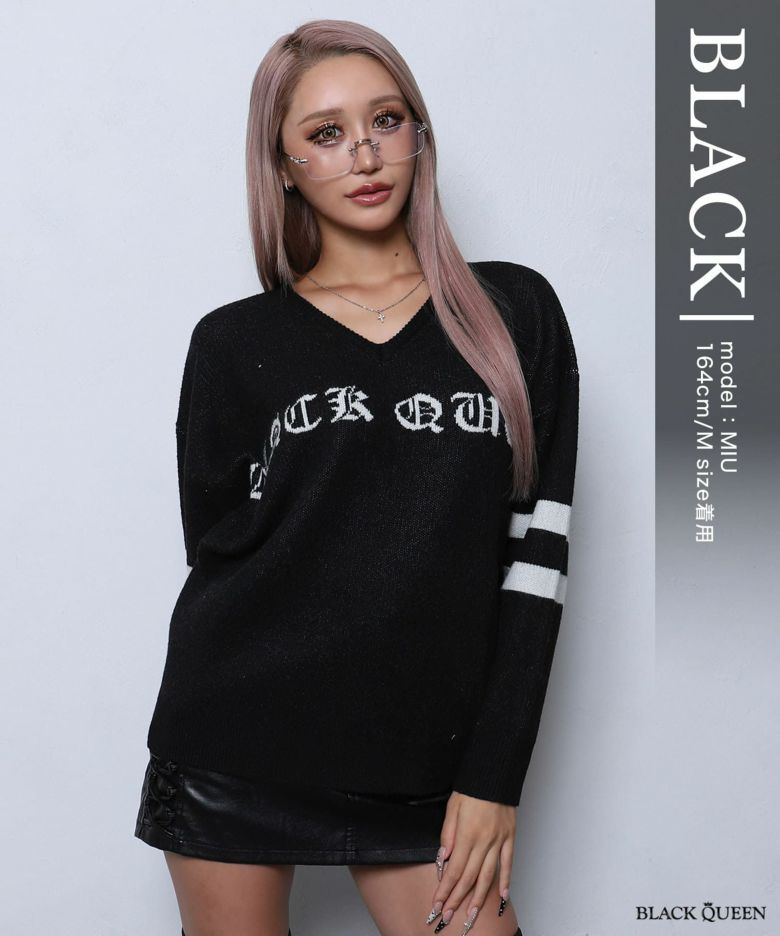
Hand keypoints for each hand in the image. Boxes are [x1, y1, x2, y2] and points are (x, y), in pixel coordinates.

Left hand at [427, 790, 515, 931]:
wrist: (494, 774)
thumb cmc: (471, 789)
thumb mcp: (452, 808)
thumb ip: (447, 835)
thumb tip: (444, 860)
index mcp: (467, 834)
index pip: (454, 870)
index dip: (445, 890)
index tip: (437, 904)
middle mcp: (484, 841)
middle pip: (469, 877)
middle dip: (457, 900)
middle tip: (448, 916)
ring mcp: (498, 841)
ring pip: (488, 876)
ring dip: (479, 898)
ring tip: (471, 915)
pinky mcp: (509, 838)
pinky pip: (508, 864)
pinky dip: (506, 882)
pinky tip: (503, 897)